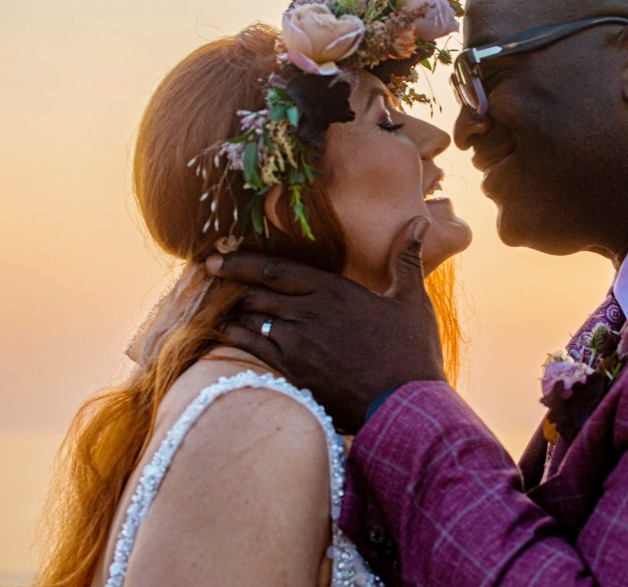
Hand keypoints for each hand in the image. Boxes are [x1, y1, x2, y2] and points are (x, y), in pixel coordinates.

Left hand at [209, 216, 445, 432]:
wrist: (406, 404)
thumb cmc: (412, 351)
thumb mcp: (412, 300)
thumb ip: (407, 259)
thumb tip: (420, 223)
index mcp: (334, 290)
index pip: (277, 269)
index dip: (243, 261)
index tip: (218, 256)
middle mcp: (310, 312)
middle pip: (257, 291)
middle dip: (230, 281)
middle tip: (207, 273)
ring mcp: (299, 343)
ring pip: (252, 318)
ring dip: (232, 308)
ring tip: (213, 299)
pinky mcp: (294, 371)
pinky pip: (254, 348)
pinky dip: (235, 336)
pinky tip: (222, 329)